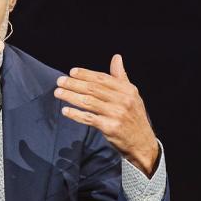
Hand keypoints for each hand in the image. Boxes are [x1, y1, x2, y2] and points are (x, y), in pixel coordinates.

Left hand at [54, 54, 160, 174]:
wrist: (142, 143)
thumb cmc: (134, 117)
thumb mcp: (132, 95)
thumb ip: (121, 77)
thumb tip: (116, 57)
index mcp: (127, 90)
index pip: (102, 78)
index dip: (86, 74)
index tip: (72, 72)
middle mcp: (123, 100)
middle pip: (93, 89)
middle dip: (74, 84)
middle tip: (60, 81)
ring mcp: (117, 114)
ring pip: (89, 102)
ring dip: (71, 96)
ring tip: (58, 93)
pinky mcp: (110, 127)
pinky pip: (89, 118)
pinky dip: (76, 114)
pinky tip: (65, 111)